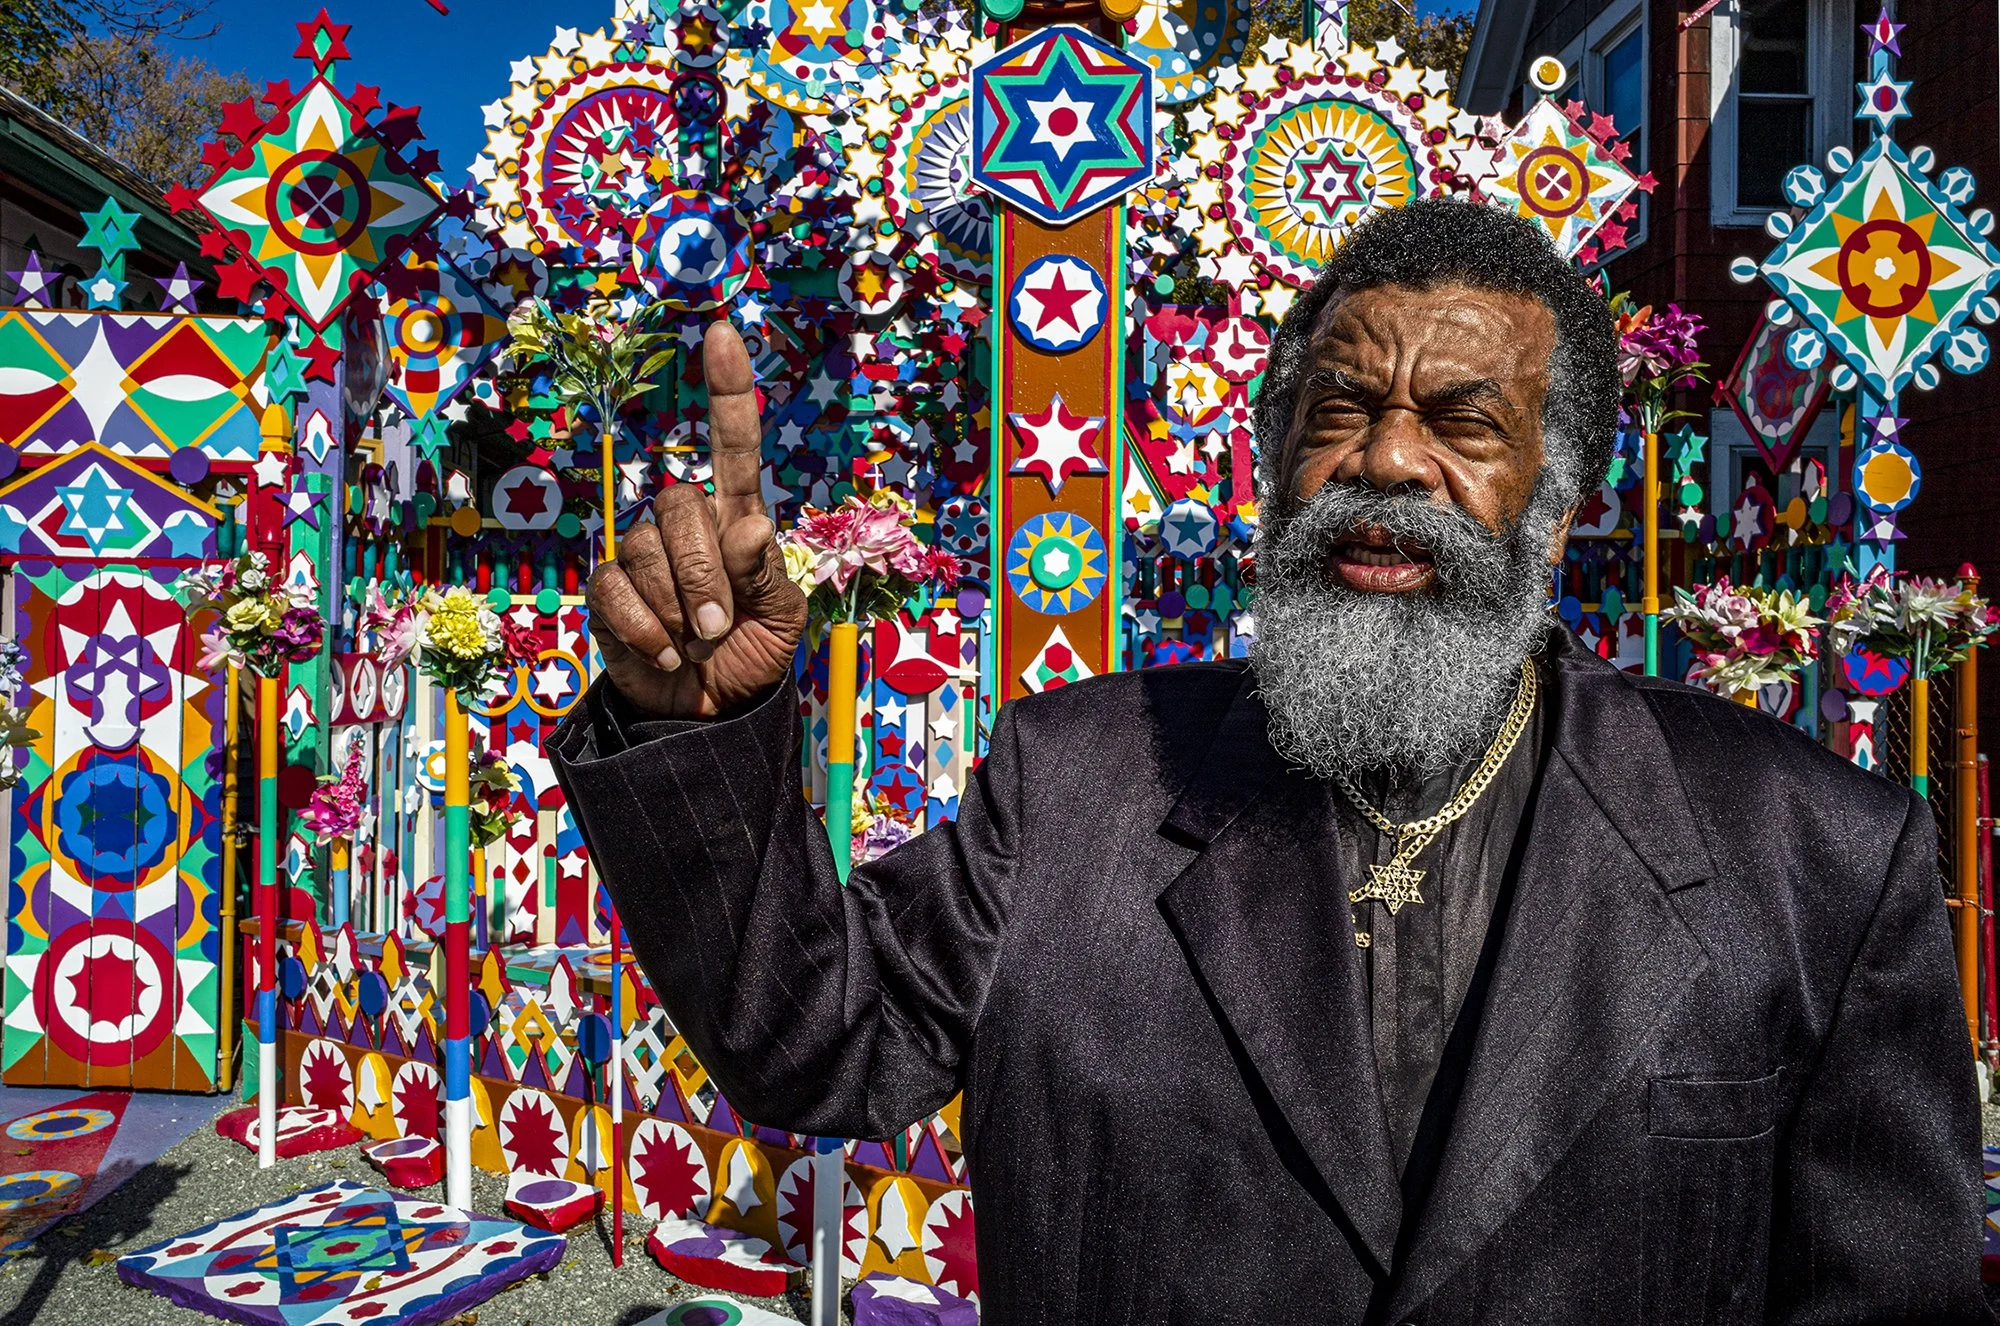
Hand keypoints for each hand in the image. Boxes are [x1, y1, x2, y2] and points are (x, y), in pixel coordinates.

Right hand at [587, 322, 806, 719]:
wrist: (713, 715)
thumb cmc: (752, 653)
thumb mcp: (782, 616)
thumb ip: (765, 571)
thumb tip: (750, 524)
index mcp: (737, 520)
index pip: (733, 446)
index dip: (728, 392)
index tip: (722, 333)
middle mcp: (686, 526)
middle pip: (678, 505)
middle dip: (704, 573)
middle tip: (721, 625)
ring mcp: (644, 556)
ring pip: (644, 549)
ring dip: (678, 608)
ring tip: (697, 643)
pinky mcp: (609, 593)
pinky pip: (614, 588)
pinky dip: (645, 629)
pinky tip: (665, 653)